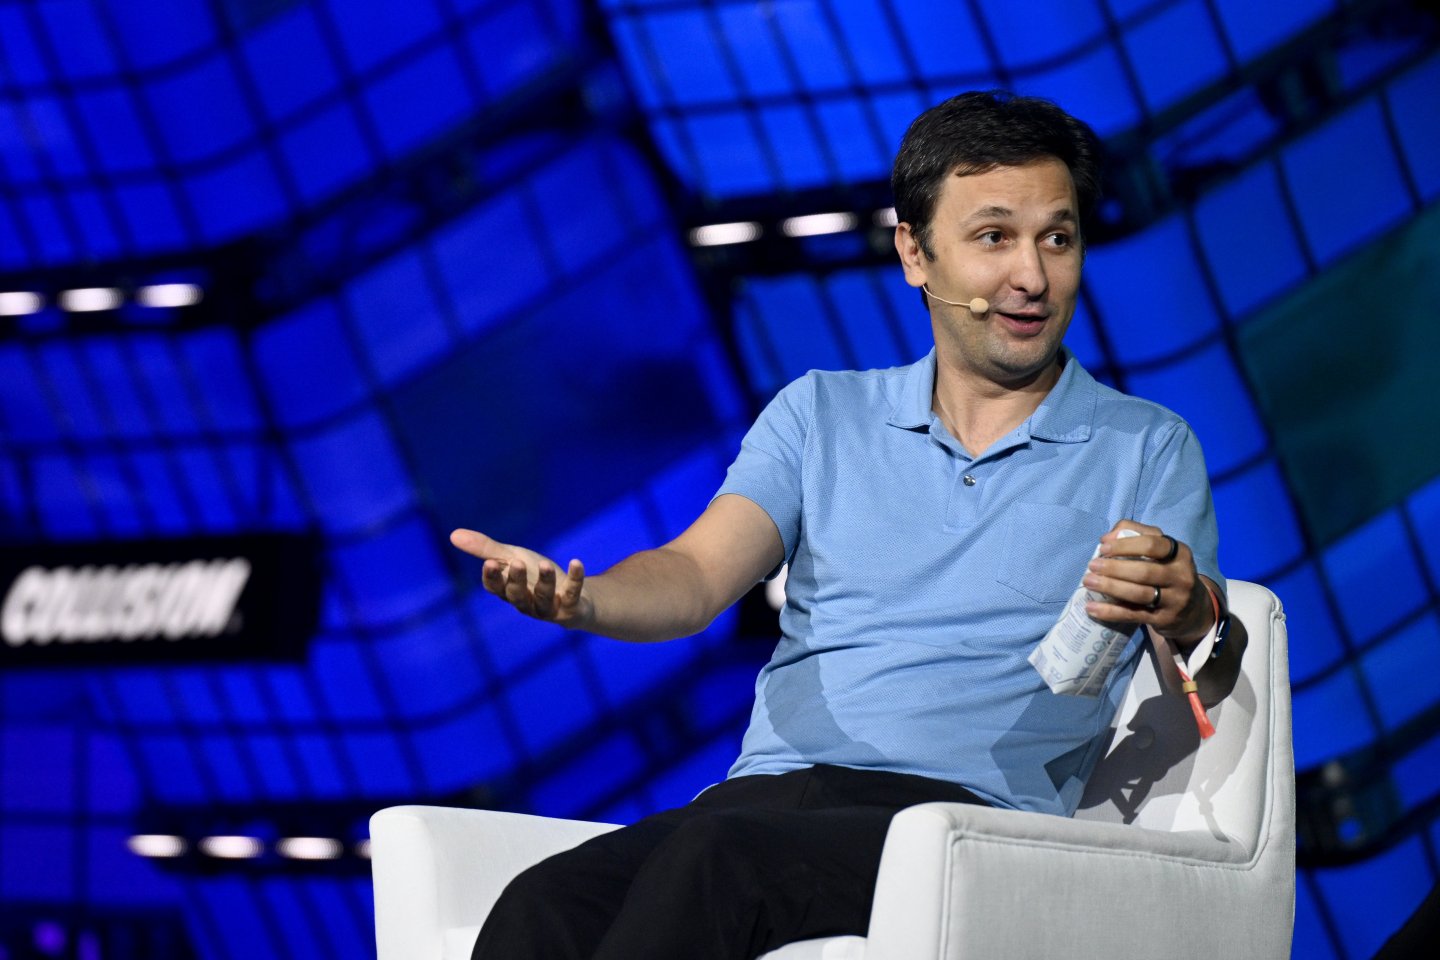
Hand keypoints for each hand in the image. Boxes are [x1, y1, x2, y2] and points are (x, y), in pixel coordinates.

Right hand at [450, 528, 590, 627]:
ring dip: (545, 581)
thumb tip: (453, 535)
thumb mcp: (512, 558)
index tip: (490, 563)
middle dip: (516, 580)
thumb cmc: (536, 576)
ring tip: (546, 564)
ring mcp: (549, 609)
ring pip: (543, 598)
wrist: (574, 597)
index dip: (493, 578)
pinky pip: (572, 595)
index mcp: (508, 592)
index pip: (496, 588)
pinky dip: (575, 579)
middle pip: (517, 595)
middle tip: (517, 563)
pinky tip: (576, 562)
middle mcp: (526, 604)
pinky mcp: (571, 608)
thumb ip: (486, 549)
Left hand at [1081, 520, 1211, 642]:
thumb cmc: (1167, 571)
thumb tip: (1107, 538)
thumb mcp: (1160, 550)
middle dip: (1114, 568)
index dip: (1125, 545)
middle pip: (1144, 571)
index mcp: (1179, 553)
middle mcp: (1181, 576)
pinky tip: (1092, 607)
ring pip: (1139, 594)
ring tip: (1088, 582)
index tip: (1103, 548)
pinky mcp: (1164, 619)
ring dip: (1110, 588)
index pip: (1151, 544)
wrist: (1193, 609)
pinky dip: (1111, 612)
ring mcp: (1175, 600)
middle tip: (1092, 566)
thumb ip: (1135, 534)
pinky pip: (1134, 615)